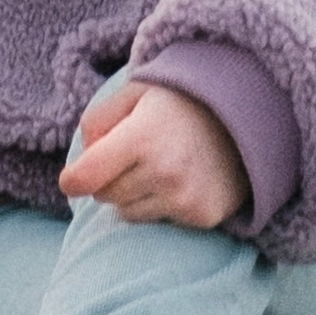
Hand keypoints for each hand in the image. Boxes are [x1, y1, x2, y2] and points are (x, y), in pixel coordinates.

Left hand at [59, 77, 250, 228]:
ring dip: (133, 195)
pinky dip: (160, 206)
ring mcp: (184, 197)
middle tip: (132, 157)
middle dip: (109, 179)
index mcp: (141, 136)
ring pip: (128, 212)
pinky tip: (179, 181)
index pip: (88, 176)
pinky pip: (158, 222)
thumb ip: (98, 120)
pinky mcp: (201, 216)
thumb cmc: (180, 102)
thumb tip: (80, 162)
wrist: (245, 116)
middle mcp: (162, 171)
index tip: (70, 181)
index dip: (72, 180)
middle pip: (105, 195)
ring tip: (158, 167)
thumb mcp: (135, 93)